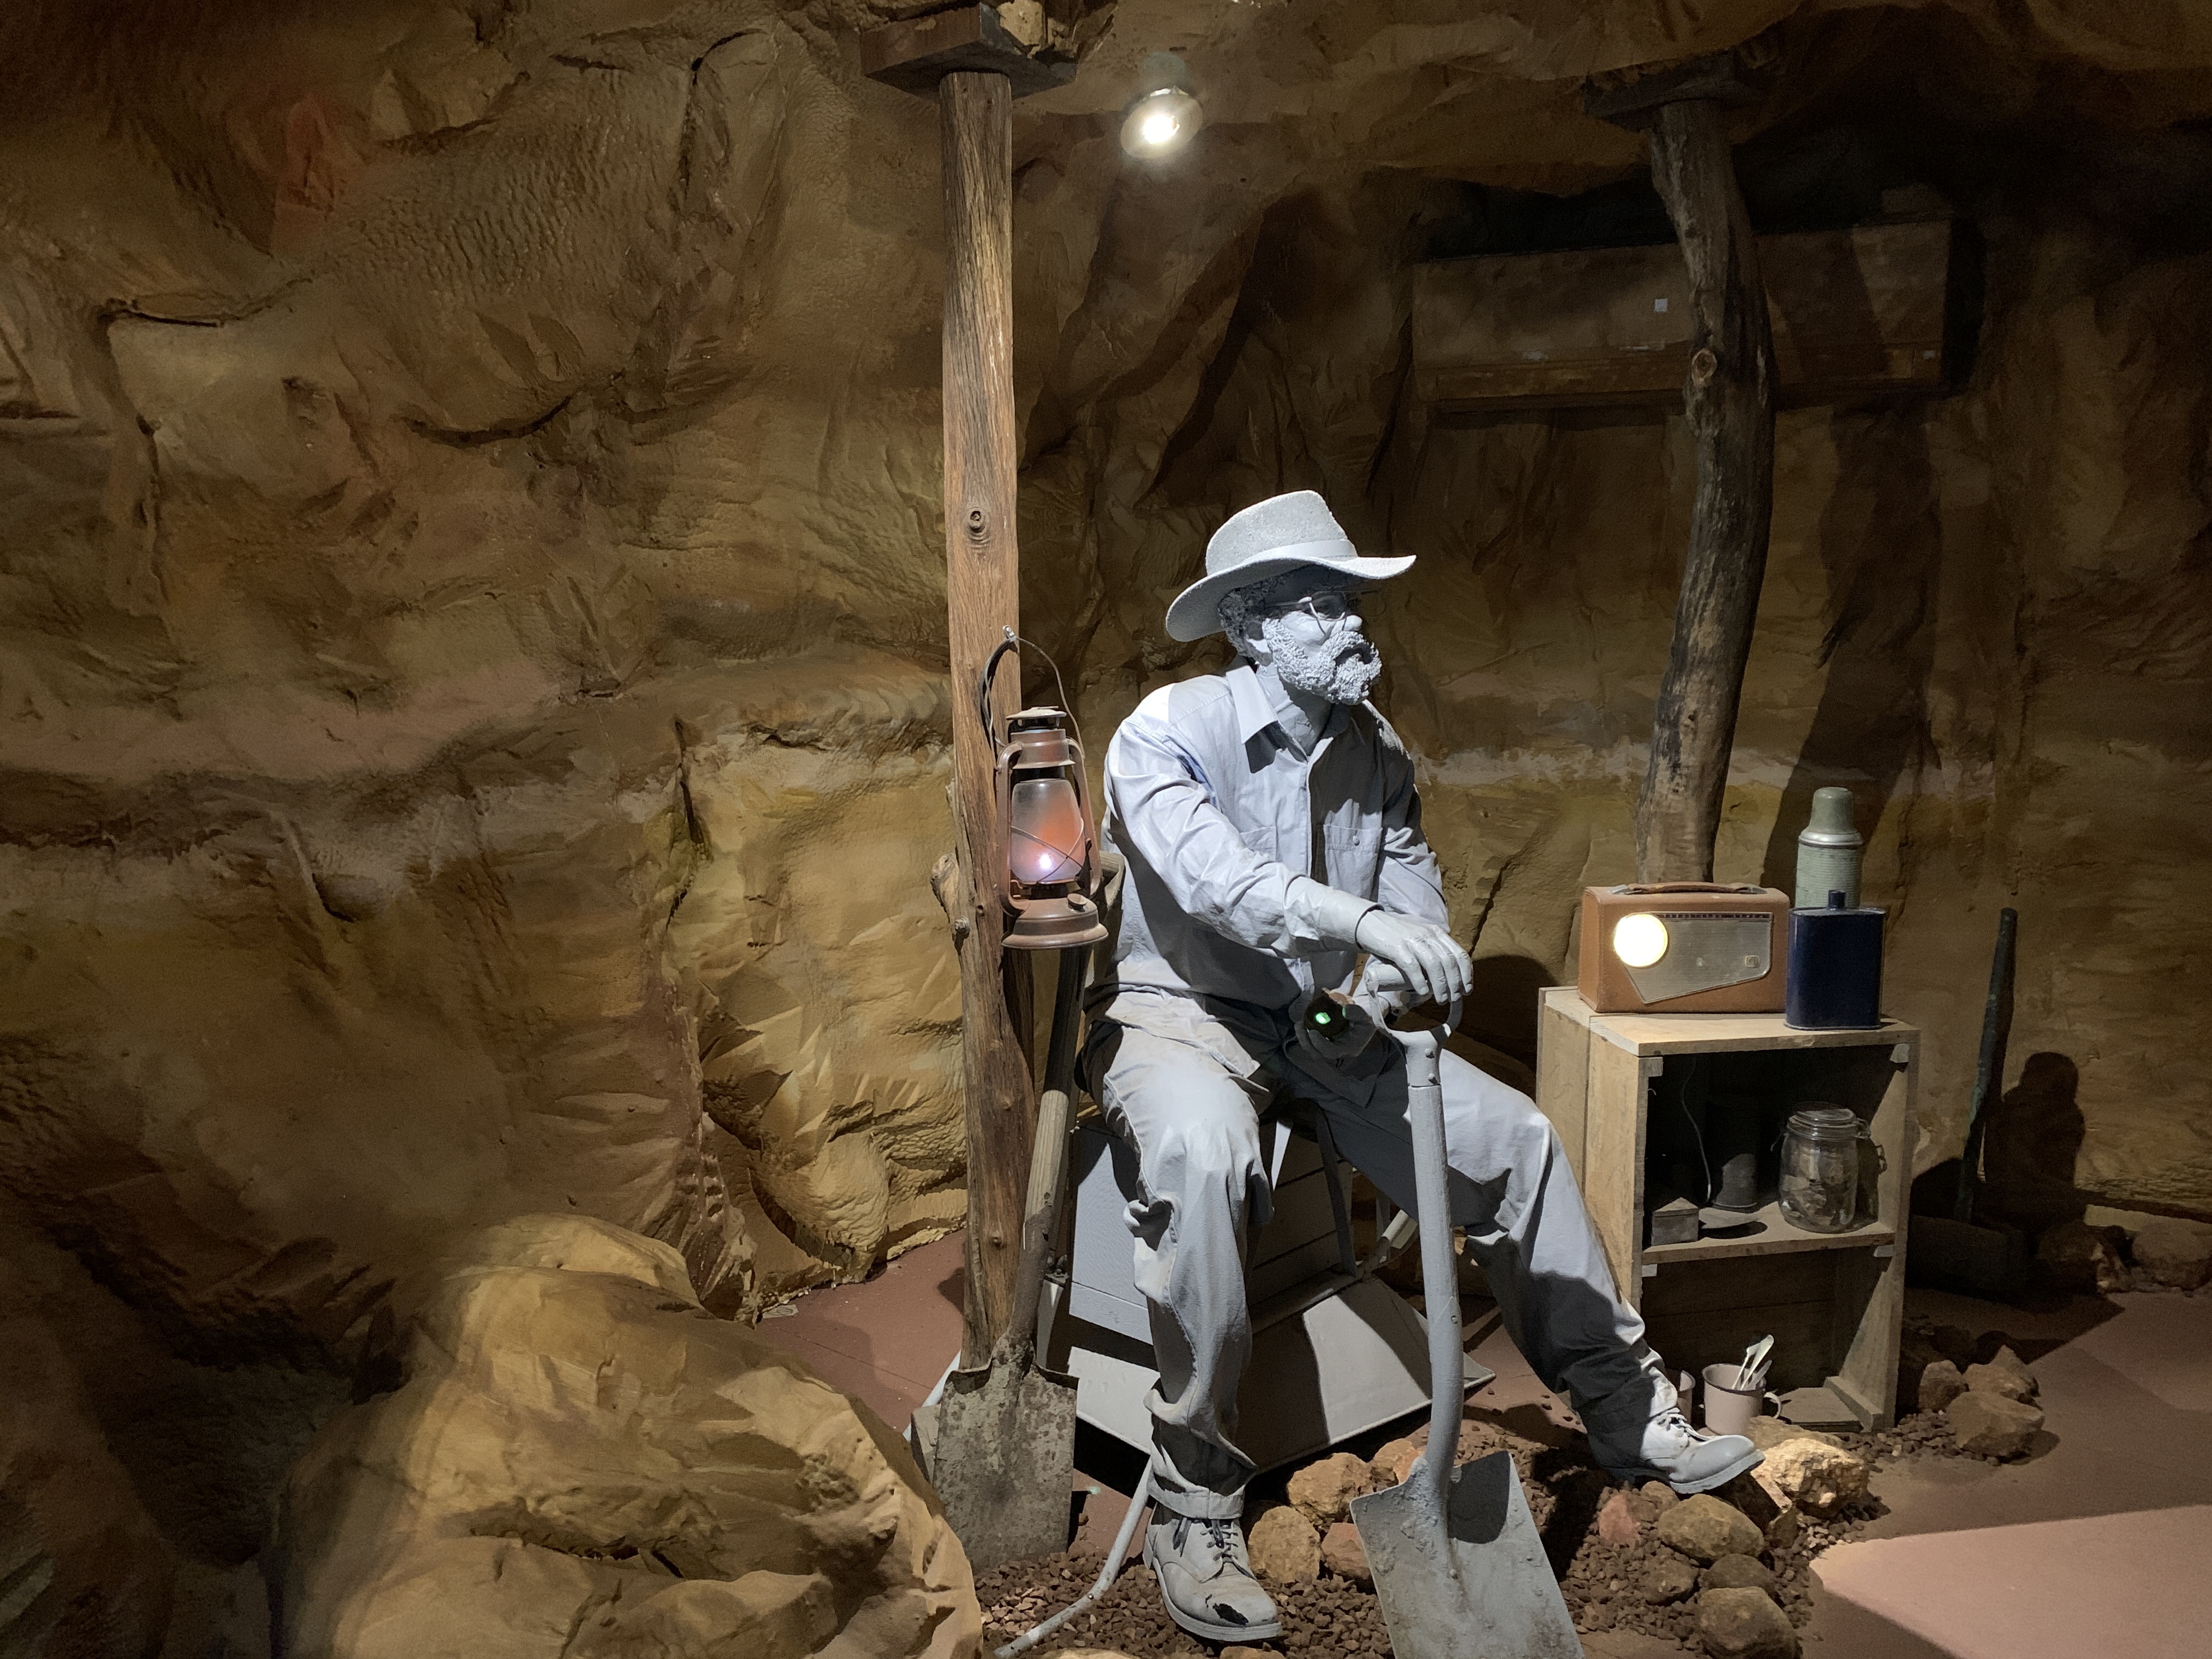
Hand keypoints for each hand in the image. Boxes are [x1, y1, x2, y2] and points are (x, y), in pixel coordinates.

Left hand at [1296, 990, 1380, 1061]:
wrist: (1366, 1011)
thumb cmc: (1368, 1012)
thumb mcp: (1367, 1011)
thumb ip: (1358, 1012)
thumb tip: (1345, 1010)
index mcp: (1351, 1047)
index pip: (1332, 1052)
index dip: (1320, 1045)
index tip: (1312, 1032)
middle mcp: (1341, 1050)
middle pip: (1319, 1054)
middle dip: (1307, 1043)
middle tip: (1300, 1026)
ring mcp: (1333, 1045)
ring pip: (1313, 1049)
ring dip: (1303, 1039)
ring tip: (1299, 1024)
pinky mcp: (1327, 1039)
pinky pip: (1313, 1041)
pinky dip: (1305, 1034)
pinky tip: (1302, 1022)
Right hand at [1353, 909, 1471, 1006]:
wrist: (1369, 923)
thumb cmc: (1394, 935)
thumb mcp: (1418, 938)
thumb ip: (1431, 950)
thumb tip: (1444, 973)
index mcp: (1435, 932)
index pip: (1459, 953)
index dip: (1466, 974)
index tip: (1467, 989)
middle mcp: (1427, 934)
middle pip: (1449, 961)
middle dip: (1455, 983)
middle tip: (1454, 998)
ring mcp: (1412, 940)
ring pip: (1434, 964)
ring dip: (1440, 985)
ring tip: (1441, 1000)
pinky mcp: (1396, 947)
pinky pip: (1413, 966)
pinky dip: (1420, 981)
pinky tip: (1423, 992)